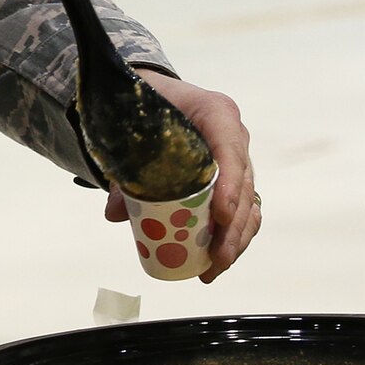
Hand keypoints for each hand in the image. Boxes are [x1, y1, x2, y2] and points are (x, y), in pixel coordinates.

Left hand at [103, 71, 258, 281]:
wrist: (156, 96)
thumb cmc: (149, 106)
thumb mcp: (132, 128)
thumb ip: (123, 169)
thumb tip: (115, 214)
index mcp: (215, 113)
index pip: (230, 147)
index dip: (230, 184)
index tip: (220, 216)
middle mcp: (234, 136)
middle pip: (244, 184)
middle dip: (234, 226)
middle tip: (217, 257)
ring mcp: (237, 160)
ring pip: (249, 203)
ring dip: (236, 240)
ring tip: (214, 269)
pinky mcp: (233, 180)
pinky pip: (243, 211)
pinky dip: (233, 238)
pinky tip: (217, 263)